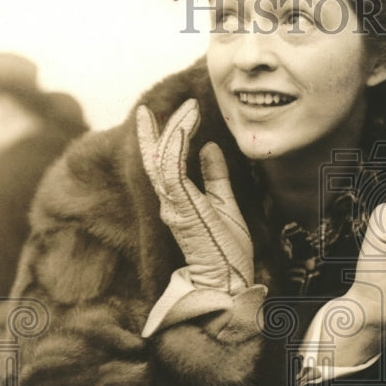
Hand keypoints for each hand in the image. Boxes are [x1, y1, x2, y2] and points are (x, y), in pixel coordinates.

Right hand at [136, 99, 253, 292]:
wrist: (230, 281)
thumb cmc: (227, 251)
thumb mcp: (225, 205)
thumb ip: (215, 177)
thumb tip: (209, 146)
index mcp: (179, 200)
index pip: (164, 162)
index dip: (166, 135)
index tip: (180, 112)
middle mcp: (170, 201)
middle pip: (156, 157)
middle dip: (160, 128)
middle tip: (175, 104)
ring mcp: (173, 205)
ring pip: (162, 159)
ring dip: (174, 130)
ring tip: (188, 109)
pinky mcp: (181, 209)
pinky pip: (171, 171)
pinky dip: (176, 146)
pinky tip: (185, 128)